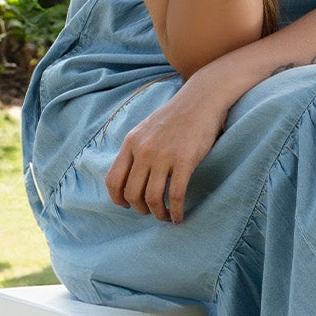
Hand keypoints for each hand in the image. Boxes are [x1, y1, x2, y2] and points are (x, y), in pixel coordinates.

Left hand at [104, 71, 231, 223]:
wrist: (201, 99)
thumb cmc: (176, 115)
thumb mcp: (146, 129)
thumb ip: (136, 149)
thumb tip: (132, 176)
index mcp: (131, 143)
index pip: (113, 180)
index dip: (118, 199)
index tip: (128, 206)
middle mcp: (143, 151)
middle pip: (132, 193)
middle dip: (140, 209)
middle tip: (151, 212)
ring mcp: (164, 156)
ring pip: (152, 198)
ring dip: (158, 214)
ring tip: (166, 217)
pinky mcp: (185, 160)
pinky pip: (176, 195)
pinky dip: (176, 211)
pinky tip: (179, 216)